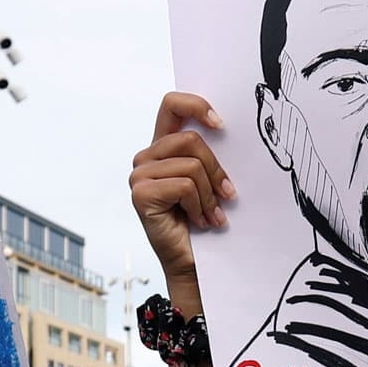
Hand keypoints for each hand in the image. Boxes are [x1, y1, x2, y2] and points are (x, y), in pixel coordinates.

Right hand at [129, 93, 232, 290]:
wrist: (192, 262)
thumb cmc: (202, 220)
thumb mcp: (208, 180)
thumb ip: (207, 154)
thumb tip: (226, 130)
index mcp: (162, 147)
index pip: (172, 104)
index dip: (197, 105)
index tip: (222, 125)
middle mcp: (146, 157)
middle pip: (190, 139)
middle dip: (216, 169)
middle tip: (228, 195)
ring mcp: (139, 175)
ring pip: (191, 165)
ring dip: (209, 194)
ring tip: (212, 214)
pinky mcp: (141, 194)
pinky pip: (185, 186)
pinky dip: (199, 206)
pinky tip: (199, 221)